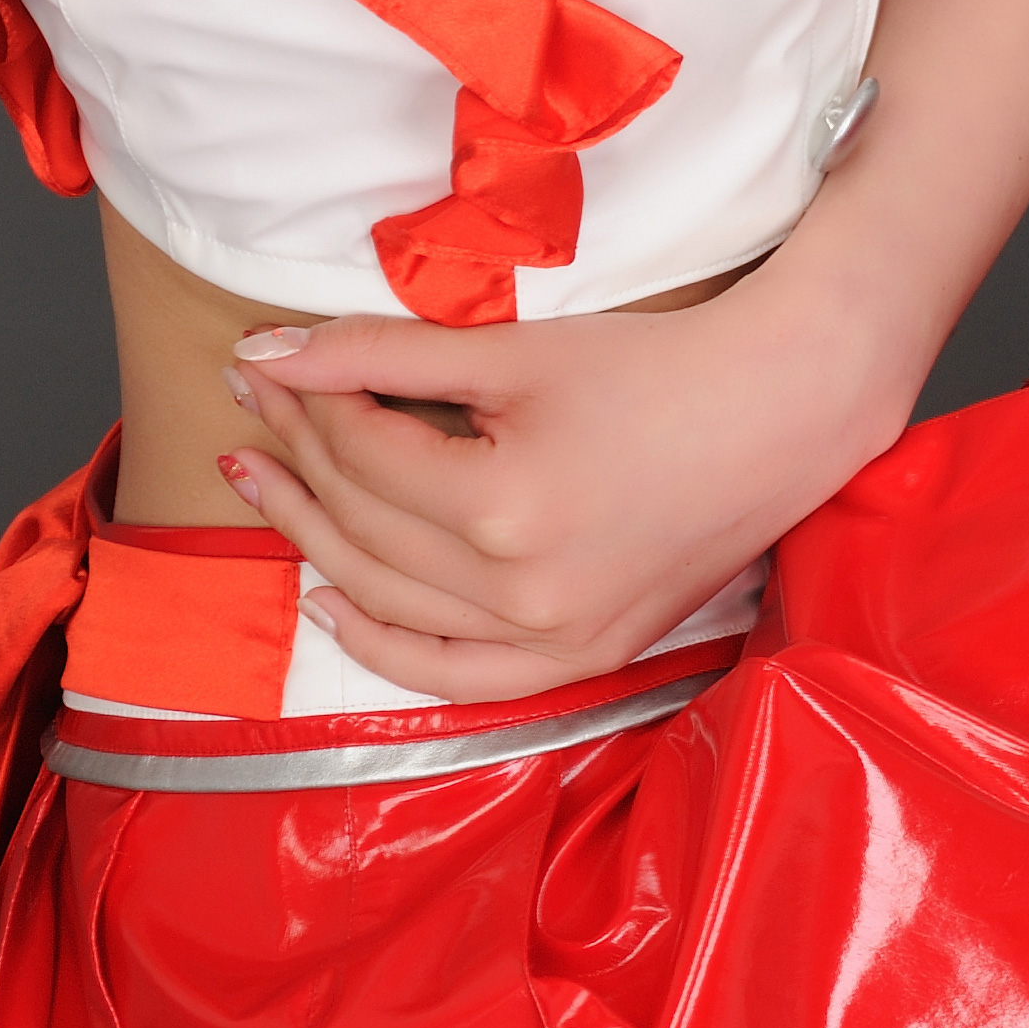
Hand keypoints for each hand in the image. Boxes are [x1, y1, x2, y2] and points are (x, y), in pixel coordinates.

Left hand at [218, 277, 915, 700]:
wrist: (780, 414)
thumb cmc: (656, 365)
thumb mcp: (513, 351)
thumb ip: (381, 355)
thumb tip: (268, 351)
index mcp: (503, 506)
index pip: (365, 454)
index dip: (308, 400)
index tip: (266, 361)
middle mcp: (523, 592)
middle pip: (367, 526)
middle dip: (296, 460)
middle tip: (249, 408)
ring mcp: (556, 639)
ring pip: (394, 602)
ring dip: (316, 543)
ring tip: (261, 488)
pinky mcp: (584, 657)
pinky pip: (460, 677)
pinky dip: (388, 647)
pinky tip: (331, 603)